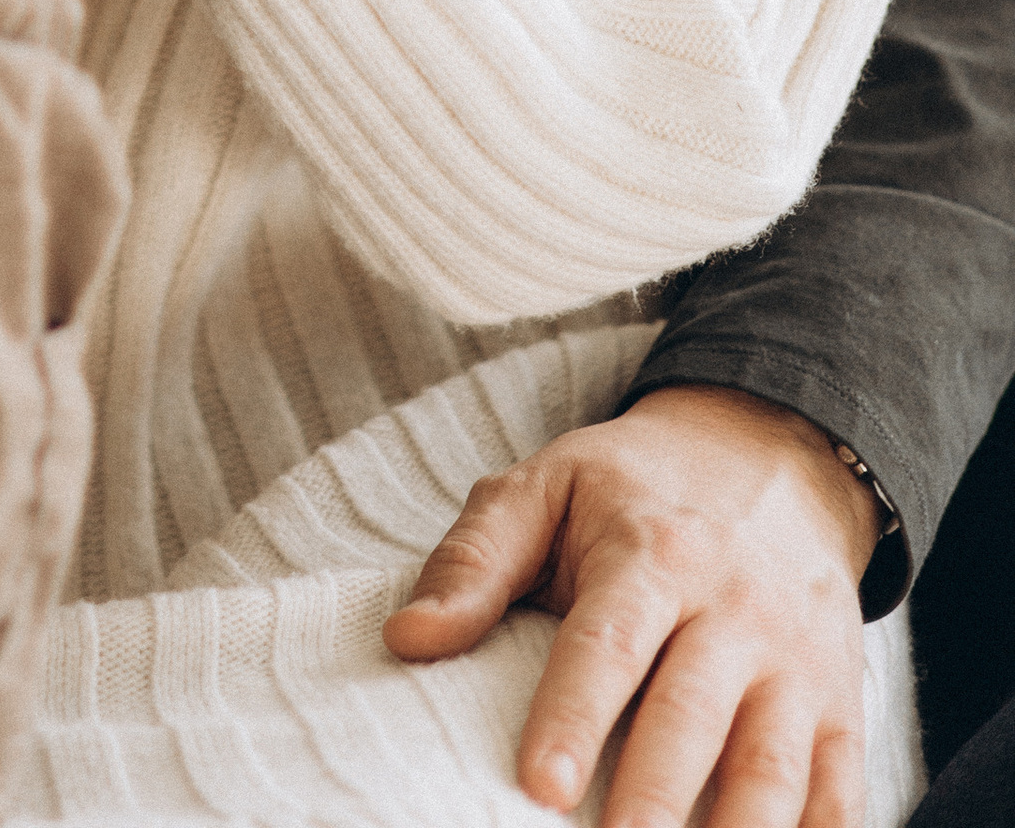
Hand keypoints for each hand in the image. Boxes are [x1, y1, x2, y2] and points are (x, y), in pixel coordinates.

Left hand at [384, 383, 876, 827]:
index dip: (573, 716)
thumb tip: (406, 637)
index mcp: (652, 551)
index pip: (608, 642)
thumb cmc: (634, 487)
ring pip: (775, 766)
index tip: (540, 785)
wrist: (772, 455)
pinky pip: (842, 791)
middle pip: (693, 715)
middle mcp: (733, 608)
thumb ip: (473, 562)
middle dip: (654, 795)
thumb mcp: (544, 487)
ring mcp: (797, 662)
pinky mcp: (842, 703)